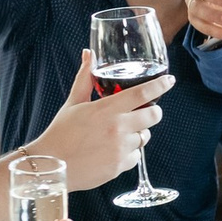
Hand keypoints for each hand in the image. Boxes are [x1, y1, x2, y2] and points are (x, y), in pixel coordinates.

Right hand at [32, 50, 168, 183]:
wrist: (51, 166)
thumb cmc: (61, 133)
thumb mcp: (73, 102)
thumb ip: (85, 78)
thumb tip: (88, 54)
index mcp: (106, 109)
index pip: (141, 93)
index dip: (160, 85)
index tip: (170, 80)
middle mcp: (117, 128)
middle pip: (153, 116)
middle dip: (153, 112)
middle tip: (146, 112)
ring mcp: (120, 148)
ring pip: (144, 137)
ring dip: (138, 133)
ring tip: (118, 134)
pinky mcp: (119, 166)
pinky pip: (135, 157)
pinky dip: (128, 153)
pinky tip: (112, 150)